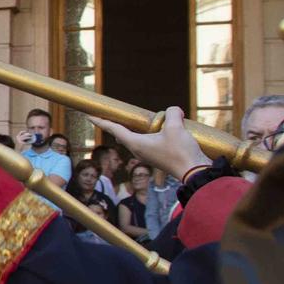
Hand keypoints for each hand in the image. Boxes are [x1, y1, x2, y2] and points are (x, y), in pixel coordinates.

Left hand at [91, 108, 207, 181]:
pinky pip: (149, 141)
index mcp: (136, 144)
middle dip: (115, 125)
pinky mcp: (160, 156)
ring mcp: (149, 154)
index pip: (115, 129)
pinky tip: (158, 128)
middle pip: (123, 134)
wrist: (195, 171)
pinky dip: (149, 133)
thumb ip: (172, 113)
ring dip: (133, 129)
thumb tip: (173, 111)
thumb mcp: (176, 127)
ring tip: (132, 120)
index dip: (102, 121)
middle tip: (107, 115)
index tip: (89, 116)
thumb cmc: (181, 152)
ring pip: (136, 138)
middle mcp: (139, 150)